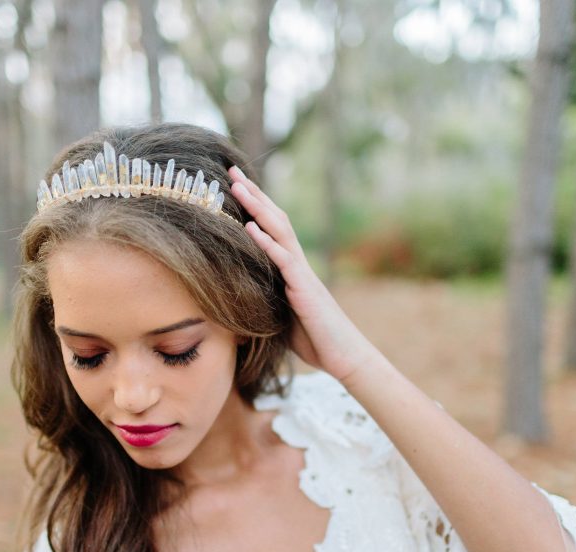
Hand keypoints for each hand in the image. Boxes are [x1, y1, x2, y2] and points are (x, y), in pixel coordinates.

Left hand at [228, 166, 373, 383]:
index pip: (271, 230)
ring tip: (237, 187)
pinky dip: (266, 243)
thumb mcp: (282, 318)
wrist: (344, 356)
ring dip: (257, 208)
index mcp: (291, 270)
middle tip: (231, 171)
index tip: (233, 186)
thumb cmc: (315, 341)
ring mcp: (302, 274)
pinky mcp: (305, 289)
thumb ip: (266, 302)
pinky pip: (283, 261)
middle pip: (274, 221)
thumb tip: (239, 302)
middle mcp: (298, 265)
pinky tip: (250, 228)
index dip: (254, 208)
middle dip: (253, 195)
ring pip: (279, 232)